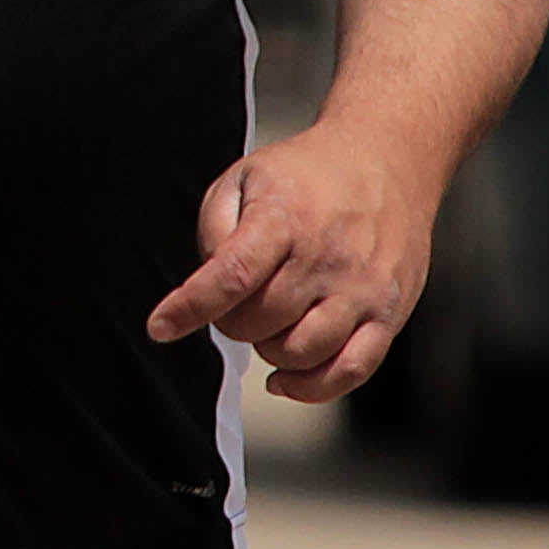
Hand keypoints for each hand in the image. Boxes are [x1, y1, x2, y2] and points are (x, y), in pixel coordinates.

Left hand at [148, 120, 436, 404]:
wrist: (385, 161)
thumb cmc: (305, 175)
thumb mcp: (244, 177)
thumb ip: (214, 228)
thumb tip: (205, 286)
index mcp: (283, 220)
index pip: (230, 276)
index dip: (189, 308)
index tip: (159, 328)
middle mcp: (326, 258)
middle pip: (260, 321)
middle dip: (231, 322)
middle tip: (234, 304)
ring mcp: (363, 289)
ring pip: (302, 352)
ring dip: (269, 350)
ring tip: (266, 325)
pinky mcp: (389, 313)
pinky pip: (352, 370)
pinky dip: (312, 387)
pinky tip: (284, 378)